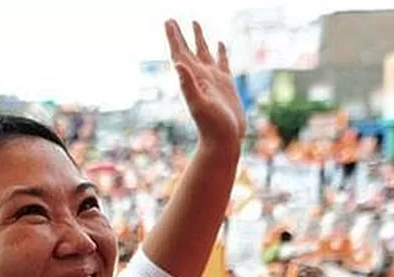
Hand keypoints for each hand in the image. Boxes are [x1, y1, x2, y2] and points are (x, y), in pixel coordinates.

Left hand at [165, 20, 245, 147]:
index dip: (173, 37)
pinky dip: (220, 51)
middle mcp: (200, 77)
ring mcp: (213, 80)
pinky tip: (219, 43)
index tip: (167, 20)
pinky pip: (222, 62)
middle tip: (171, 19)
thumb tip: (177, 65)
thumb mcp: (198, 104)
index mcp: (192, 78)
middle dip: (179, 34)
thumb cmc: (211, 126)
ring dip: (198, 38)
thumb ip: (187, 85)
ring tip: (194, 23)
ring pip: (204, 53)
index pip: (179, 53)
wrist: (225, 141)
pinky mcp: (226, 84)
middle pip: (188, 49)